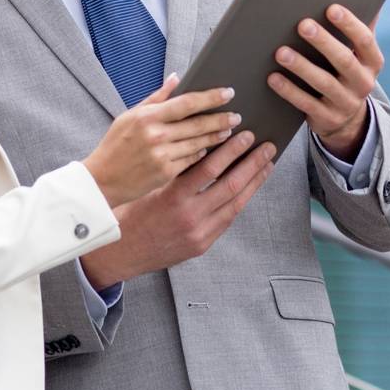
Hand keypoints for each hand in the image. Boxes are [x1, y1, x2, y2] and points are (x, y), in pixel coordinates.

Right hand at [78, 129, 277, 290]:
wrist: (121, 253)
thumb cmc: (132, 212)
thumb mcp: (150, 186)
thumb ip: (176, 168)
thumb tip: (202, 143)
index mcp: (173, 197)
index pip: (210, 169)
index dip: (232, 150)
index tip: (246, 136)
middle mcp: (190, 217)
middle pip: (231, 186)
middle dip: (253, 164)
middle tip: (268, 147)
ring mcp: (199, 234)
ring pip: (236, 204)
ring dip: (254, 182)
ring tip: (267, 165)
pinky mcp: (202, 245)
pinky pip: (228, 219)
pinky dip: (241, 200)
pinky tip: (250, 187)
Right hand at [82, 74, 242, 206]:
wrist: (102, 180)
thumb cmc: (115, 145)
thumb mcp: (129, 115)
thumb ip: (156, 97)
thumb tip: (176, 78)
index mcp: (147, 116)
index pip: (187, 102)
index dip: (211, 97)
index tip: (228, 93)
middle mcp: (156, 135)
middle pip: (198, 124)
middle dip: (221, 119)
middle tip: (237, 115)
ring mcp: (162, 155)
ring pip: (199, 143)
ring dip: (216, 136)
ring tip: (228, 130)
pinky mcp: (166, 173)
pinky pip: (192, 160)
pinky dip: (202, 153)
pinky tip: (210, 148)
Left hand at [267, 4, 383, 160]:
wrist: (347, 120)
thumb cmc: (346, 73)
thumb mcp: (357, 54)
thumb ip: (359, 28)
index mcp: (373, 62)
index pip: (364, 40)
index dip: (349, 24)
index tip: (331, 7)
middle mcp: (364, 83)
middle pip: (344, 60)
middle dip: (323, 41)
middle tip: (302, 24)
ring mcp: (346, 103)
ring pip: (323, 83)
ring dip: (301, 66)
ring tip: (280, 51)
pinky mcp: (327, 118)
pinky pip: (306, 104)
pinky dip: (288, 90)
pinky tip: (272, 77)